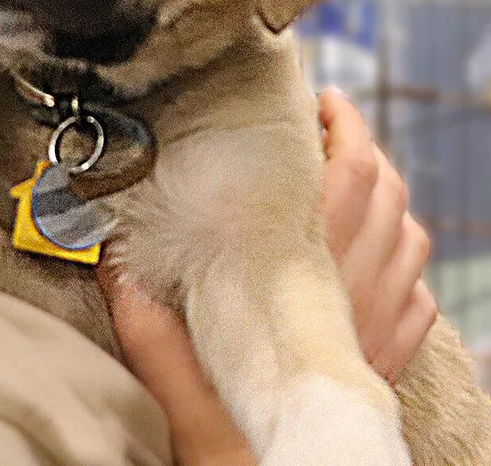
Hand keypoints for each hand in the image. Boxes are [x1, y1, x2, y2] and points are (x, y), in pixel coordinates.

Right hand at [98, 87, 436, 464]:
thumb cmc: (226, 427)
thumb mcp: (167, 365)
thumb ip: (137, 309)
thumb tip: (109, 257)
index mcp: (306, 273)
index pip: (348, 176)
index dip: (343, 129)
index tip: (320, 102)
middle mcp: (357, 288)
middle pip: (388, 195)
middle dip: (366, 144)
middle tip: (332, 119)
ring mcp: (382, 322)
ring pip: (412, 238)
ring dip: (390, 199)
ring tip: (353, 177)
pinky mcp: (389, 354)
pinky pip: (421, 296)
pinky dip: (406, 263)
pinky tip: (378, 256)